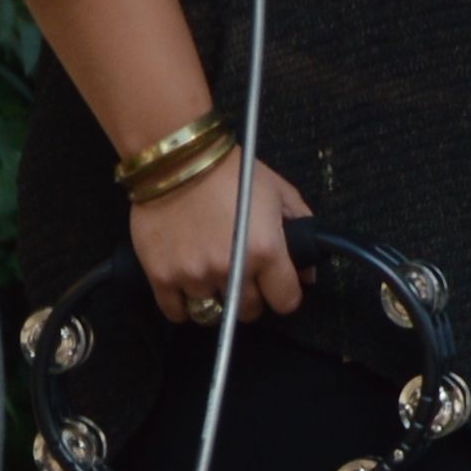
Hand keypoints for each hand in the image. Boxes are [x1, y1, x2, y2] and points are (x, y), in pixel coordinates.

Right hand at [126, 140, 309, 324]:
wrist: (177, 157)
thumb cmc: (232, 171)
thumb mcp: (278, 191)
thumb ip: (301, 229)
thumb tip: (308, 273)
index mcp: (266, 251)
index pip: (286, 301)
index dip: (284, 293)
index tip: (275, 283)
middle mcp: (232, 270)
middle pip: (249, 311)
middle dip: (249, 296)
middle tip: (240, 273)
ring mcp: (195, 276)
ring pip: (213, 313)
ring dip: (215, 298)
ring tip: (211, 275)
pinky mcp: (162, 277)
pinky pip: (176, 312)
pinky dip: (183, 305)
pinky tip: (187, 287)